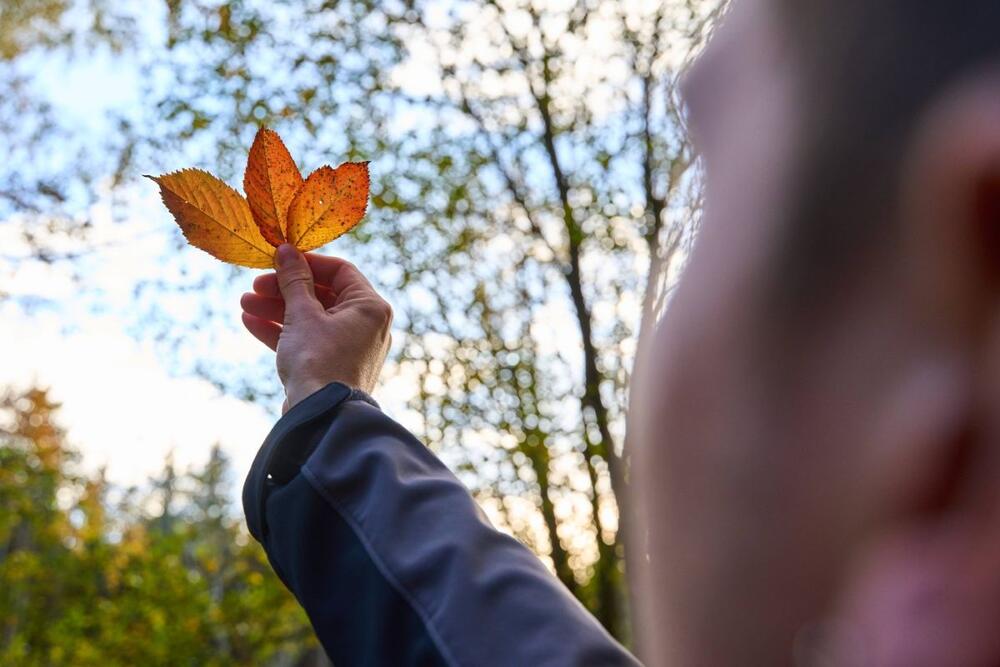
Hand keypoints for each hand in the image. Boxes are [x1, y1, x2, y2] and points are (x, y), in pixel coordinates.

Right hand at [240, 244, 392, 411]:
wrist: (321, 417)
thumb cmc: (318, 361)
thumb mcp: (303, 314)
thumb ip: (294, 280)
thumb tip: (287, 250)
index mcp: (370, 307)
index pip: (340, 270)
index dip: (307, 262)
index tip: (278, 259)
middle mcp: (366, 325)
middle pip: (322, 294)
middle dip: (285, 289)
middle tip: (255, 285)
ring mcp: (350, 347)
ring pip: (312, 318)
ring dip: (278, 309)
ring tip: (245, 303)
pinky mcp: (333, 365)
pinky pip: (308, 340)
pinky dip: (283, 331)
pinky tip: (250, 322)